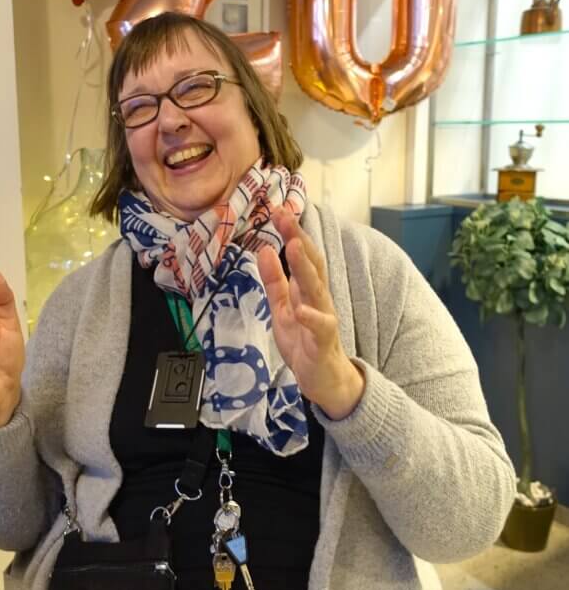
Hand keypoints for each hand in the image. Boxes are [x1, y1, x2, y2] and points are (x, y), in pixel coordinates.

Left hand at [257, 209, 363, 419]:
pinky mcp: (323, 341)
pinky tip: (300, 308)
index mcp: (307, 288)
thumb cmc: (304, 340)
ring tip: (293, 247)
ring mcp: (323, 318)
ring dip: (305, 268)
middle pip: (312, 264)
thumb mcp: (282, 307)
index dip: (291, 232)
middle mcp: (318, 298)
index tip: (277, 210)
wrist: (324, 379)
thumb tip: (263, 250)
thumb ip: (273, 280)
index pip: (301, 254)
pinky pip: (320, 327)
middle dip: (298, 239)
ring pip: (316, 289)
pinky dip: (311, 316)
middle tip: (285, 215)